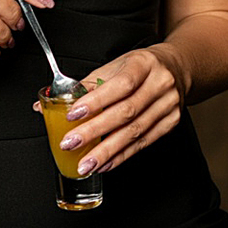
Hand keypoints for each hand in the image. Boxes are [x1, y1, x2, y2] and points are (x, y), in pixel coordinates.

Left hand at [44, 45, 185, 174]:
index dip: (96, 101)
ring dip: (107, 151)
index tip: (73, 114)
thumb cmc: (140, 67)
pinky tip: (105, 164)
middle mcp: (160, 84)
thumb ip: (86, 85)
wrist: (177, 68)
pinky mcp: (170, 123)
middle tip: (71, 143)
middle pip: (126, 112)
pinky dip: (122, 155)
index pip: (121, 84)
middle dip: (95, 131)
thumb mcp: (116, 66)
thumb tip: (49, 100)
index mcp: (144, 64)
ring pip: (135, 132)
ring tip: (86, 163)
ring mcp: (168, 105)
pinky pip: (143, 143)